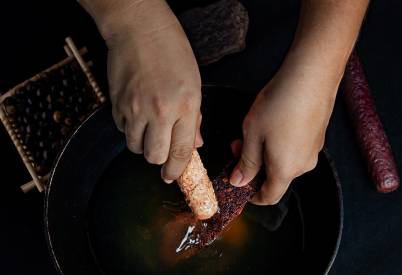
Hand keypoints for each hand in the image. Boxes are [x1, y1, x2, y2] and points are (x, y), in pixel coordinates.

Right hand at [87, 0, 202, 181]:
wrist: (138, 28)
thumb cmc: (172, 51)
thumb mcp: (194, 84)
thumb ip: (194, 118)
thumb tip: (195, 143)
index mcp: (185, 107)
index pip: (181, 152)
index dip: (176, 170)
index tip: (172, 175)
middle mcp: (159, 112)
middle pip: (154, 156)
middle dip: (158, 158)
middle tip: (162, 147)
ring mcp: (135, 108)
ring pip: (135, 146)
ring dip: (143, 143)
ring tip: (149, 127)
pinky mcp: (116, 104)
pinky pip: (122, 130)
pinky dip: (130, 129)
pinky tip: (137, 113)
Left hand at [230, 60, 337, 204]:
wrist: (311, 77)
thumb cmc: (279, 105)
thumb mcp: (253, 134)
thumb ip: (246, 162)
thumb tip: (239, 182)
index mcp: (285, 170)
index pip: (269, 196)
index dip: (253, 195)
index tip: (241, 186)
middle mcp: (303, 165)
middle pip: (275, 177)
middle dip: (254, 166)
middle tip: (236, 146)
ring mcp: (313, 151)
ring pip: (284, 161)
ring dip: (265, 153)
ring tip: (251, 130)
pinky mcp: (317, 136)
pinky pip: (295, 149)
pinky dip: (279, 145)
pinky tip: (271, 124)